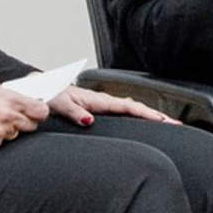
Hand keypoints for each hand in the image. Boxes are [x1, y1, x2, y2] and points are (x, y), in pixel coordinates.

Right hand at [0, 81, 47, 153]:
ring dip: (5, 131)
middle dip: (23, 122)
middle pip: (31, 125)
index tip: (37, 112)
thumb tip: (22, 97)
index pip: (40, 109)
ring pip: (14, 135)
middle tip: (7, 118)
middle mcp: (6, 117)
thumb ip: (7, 93)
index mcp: (8, 100)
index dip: (39, 111)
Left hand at [48, 86, 176, 125]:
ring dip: (148, 116)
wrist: (36, 88)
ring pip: (130, 110)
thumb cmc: (45, 93)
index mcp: (96, 99)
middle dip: (156, 115)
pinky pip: (121, 113)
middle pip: (135, 108)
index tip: (165, 121)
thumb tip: (90, 121)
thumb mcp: (58, 102)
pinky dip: (135, 117)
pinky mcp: (95, 109)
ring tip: (166, 124)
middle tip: (177, 124)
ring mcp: (99, 105)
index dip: (147, 114)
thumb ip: (73, 111)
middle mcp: (101, 101)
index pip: (128, 107)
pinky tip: (140, 123)